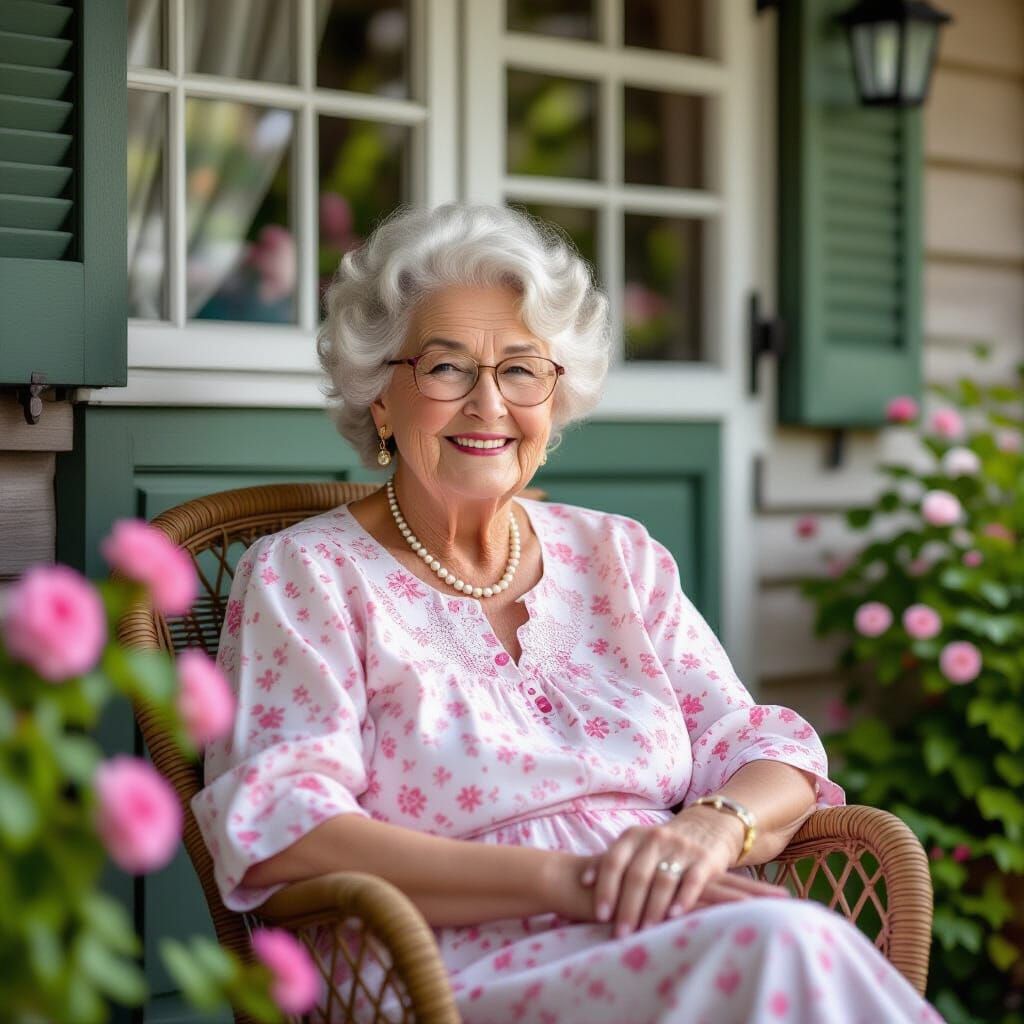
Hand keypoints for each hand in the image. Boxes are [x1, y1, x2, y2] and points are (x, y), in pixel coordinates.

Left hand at [577, 810, 784, 935]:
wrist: (706, 828)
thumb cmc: (660, 847)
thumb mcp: (634, 847)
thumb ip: (610, 862)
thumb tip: (584, 881)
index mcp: (633, 835)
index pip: (614, 861)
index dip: (606, 888)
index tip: (600, 916)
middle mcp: (656, 838)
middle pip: (637, 875)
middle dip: (627, 907)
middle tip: (621, 935)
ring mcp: (681, 848)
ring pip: (663, 880)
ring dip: (652, 909)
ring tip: (645, 932)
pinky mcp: (705, 859)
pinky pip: (692, 880)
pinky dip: (683, 899)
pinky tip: (674, 916)